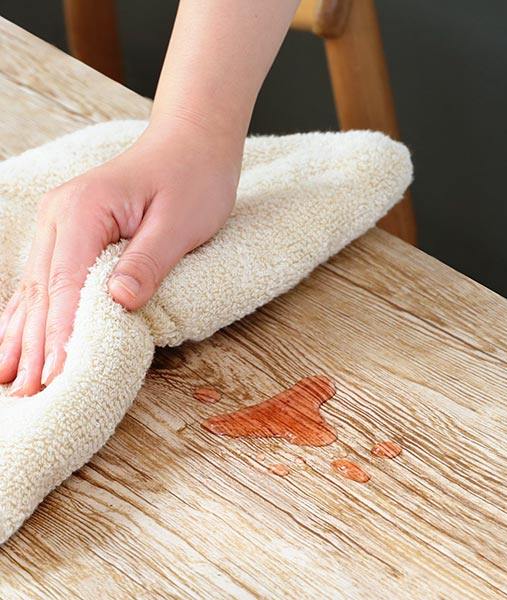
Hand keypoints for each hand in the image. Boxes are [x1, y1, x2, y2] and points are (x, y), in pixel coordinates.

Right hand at [0, 122, 239, 395]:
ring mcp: (61, 224)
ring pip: (37, 289)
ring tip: (10, 380)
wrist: (191, 145)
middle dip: (36, 345)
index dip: (61, 333)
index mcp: (85, 211)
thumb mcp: (179, 223)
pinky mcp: (71, 233)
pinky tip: (16, 338)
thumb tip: (118, 302)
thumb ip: (147, 262)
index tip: (56, 375)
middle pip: (44, 291)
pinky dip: (31, 313)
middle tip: (28, 394)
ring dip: (24, 336)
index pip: (67, 283)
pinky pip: (45, 279)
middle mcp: (61, 217)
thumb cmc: (192, 179)